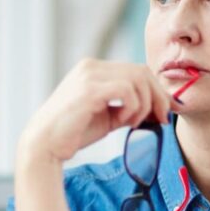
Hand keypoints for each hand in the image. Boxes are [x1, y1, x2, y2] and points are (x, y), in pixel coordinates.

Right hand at [19, 59, 179, 163]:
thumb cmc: (74, 132)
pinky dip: (133, 107)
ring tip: (134, 123)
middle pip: (141, 71)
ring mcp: (89, 75)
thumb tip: (159, 108)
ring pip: (137, 79)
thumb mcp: (108, 115)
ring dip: (144, 105)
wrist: (45, 144)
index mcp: (95, 69)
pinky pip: (126, 90)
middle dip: (158, 96)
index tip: (164, 112)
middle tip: (162, 119)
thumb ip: (128, 106)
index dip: (156, 90)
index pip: (136, 70)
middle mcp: (92, 66)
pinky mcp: (89, 89)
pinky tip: (123, 121)